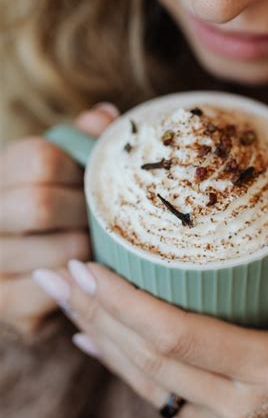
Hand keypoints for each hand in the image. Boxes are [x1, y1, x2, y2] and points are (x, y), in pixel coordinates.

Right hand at [0, 103, 118, 334]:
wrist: (40, 266)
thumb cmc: (66, 203)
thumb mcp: (73, 165)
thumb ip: (87, 140)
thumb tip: (107, 116)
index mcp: (3, 171)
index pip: (42, 160)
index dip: (80, 174)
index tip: (96, 185)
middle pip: (40, 205)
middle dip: (87, 214)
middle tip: (107, 220)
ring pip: (57, 253)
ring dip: (92, 251)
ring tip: (99, 245)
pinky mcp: (4, 300)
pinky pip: (58, 291)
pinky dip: (84, 283)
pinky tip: (87, 273)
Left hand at [31, 178, 267, 417]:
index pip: (178, 334)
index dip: (125, 302)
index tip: (89, 265)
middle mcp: (238, 406)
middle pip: (147, 359)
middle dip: (95, 314)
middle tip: (59, 272)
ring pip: (143, 382)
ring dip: (98, 338)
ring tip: (65, 297)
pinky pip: (154, 400)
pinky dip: (119, 367)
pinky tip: (93, 339)